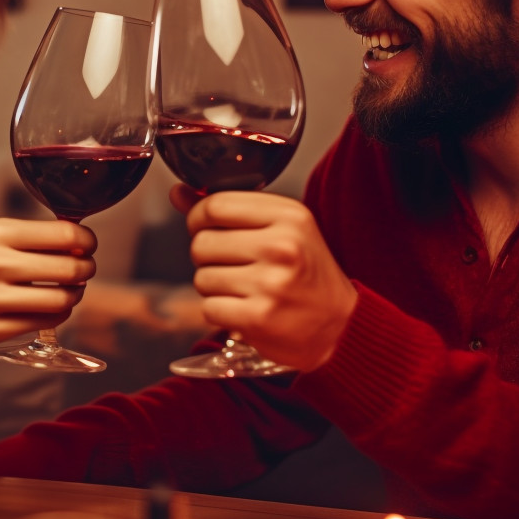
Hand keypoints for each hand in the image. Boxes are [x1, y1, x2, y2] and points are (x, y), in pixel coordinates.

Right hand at [0, 217, 96, 345]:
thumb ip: (31, 237)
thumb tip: (81, 242)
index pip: (66, 235)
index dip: (87, 241)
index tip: (88, 245)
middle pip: (70, 269)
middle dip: (86, 269)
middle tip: (84, 269)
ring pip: (61, 299)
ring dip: (75, 294)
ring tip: (71, 290)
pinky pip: (45, 322)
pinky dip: (59, 314)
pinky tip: (52, 307)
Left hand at [171, 185, 356, 370]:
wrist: (340, 325)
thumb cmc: (307, 273)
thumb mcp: (280, 229)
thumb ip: (229, 209)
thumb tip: (178, 193)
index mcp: (289, 215)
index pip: (215, 205)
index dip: (198, 218)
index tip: (205, 228)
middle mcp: (282, 246)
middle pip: (202, 243)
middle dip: (206, 257)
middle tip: (232, 265)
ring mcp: (271, 283)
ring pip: (202, 278)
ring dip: (213, 286)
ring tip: (242, 288)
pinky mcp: (259, 317)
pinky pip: (209, 308)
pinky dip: (220, 311)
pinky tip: (243, 308)